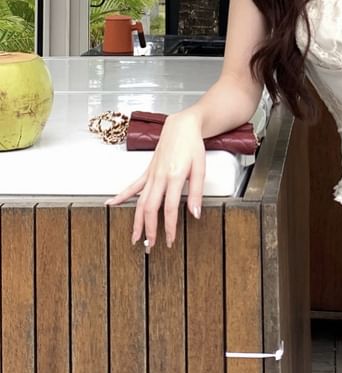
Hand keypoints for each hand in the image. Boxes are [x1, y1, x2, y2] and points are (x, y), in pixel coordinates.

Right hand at [106, 113, 205, 250]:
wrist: (181, 127)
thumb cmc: (192, 146)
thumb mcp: (200, 169)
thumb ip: (196, 193)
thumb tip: (195, 214)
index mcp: (173, 177)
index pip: (170, 208)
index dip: (169, 226)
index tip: (170, 240)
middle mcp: (158, 177)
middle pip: (150, 208)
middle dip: (149, 229)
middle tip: (150, 246)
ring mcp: (150, 174)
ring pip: (139, 201)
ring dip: (136, 220)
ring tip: (134, 236)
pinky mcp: (147, 171)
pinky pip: (133, 186)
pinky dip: (121, 196)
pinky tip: (111, 204)